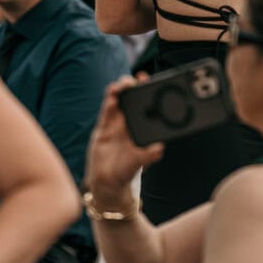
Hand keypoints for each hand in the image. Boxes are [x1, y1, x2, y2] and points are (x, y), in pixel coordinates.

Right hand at [86, 75, 163, 210]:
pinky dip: (109, 105)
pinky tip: (113, 100)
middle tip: (137, 80)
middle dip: (131, 85)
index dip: (144, 90)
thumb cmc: (126, 170)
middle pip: (128, 96)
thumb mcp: (140, 163)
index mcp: (138, 126)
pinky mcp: (102, 129)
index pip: (142, 103)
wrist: (108, 183)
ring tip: (122, 86)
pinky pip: (105, 113)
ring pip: (115, 100)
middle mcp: (126, 121)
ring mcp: (114, 123)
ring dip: (118, 91)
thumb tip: (160, 148)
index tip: (148, 80)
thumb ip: (148, 156)